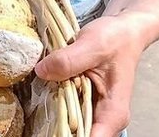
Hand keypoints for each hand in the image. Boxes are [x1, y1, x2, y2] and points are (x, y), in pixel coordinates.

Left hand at [34, 13, 151, 136]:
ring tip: (38, 103)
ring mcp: (93, 111)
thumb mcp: (92, 44)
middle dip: (59, 128)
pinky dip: (54, 104)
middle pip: (79, 135)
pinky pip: (66, 111)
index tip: (52, 129)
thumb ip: (69, 60)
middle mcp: (105, 117)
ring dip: (54, 116)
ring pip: (71, 125)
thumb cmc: (115, 39)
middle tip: (37, 116)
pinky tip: (44, 93)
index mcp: (113, 111)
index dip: (70, 136)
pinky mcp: (82, 101)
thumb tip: (42, 71)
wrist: (122, 31)